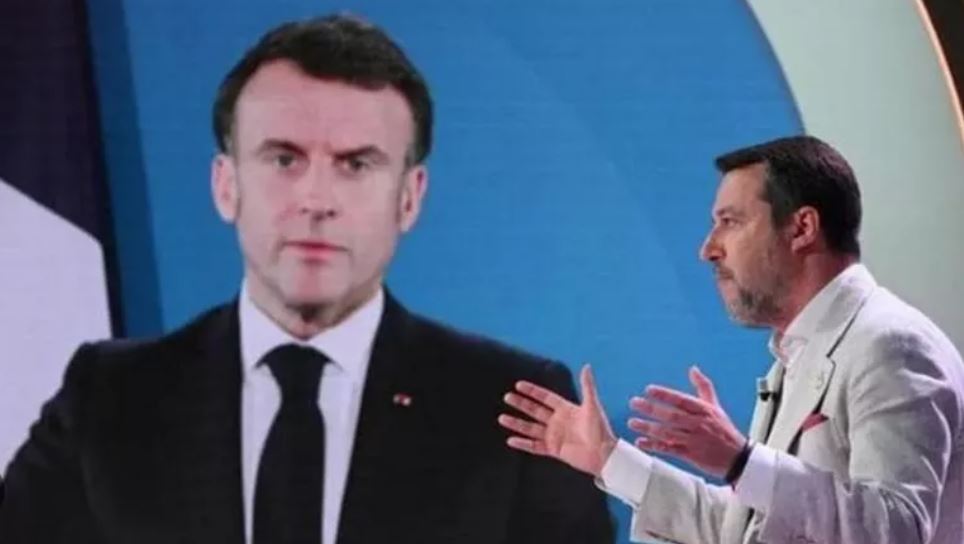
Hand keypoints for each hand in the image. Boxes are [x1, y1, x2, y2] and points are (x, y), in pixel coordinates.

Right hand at [498, 365, 616, 477]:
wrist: (603, 454)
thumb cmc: (600, 429)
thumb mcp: (592, 406)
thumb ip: (587, 386)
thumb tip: (587, 366)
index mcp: (565, 409)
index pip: (545, 397)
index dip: (532, 391)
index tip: (519, 385)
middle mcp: (557, 421)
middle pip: (534, 410)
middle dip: (520, 404)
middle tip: (507, 397)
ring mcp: (554, 436)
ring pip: (531, 428)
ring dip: (516, 423)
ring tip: (502, 418)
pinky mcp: (553, 449)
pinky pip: (534, 446)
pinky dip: (523, 444)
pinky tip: (511, 440)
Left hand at [628, 366, 745, 478]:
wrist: (738, 458)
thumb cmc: (724, 430)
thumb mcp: (715, 406)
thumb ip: (703, 386)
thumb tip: (693, 369)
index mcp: (704, 410)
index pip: (681, 400)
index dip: (665, 394)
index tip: (649, 389)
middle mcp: (698, 424)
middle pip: (671, 415)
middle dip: (651, 409)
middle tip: (635, 403)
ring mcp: (694, 440)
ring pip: (668, 433)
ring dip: (648, 428)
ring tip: (632, 422)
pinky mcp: (690, 455)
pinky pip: (669, 449)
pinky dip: (654, 446)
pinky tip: (641, 442)